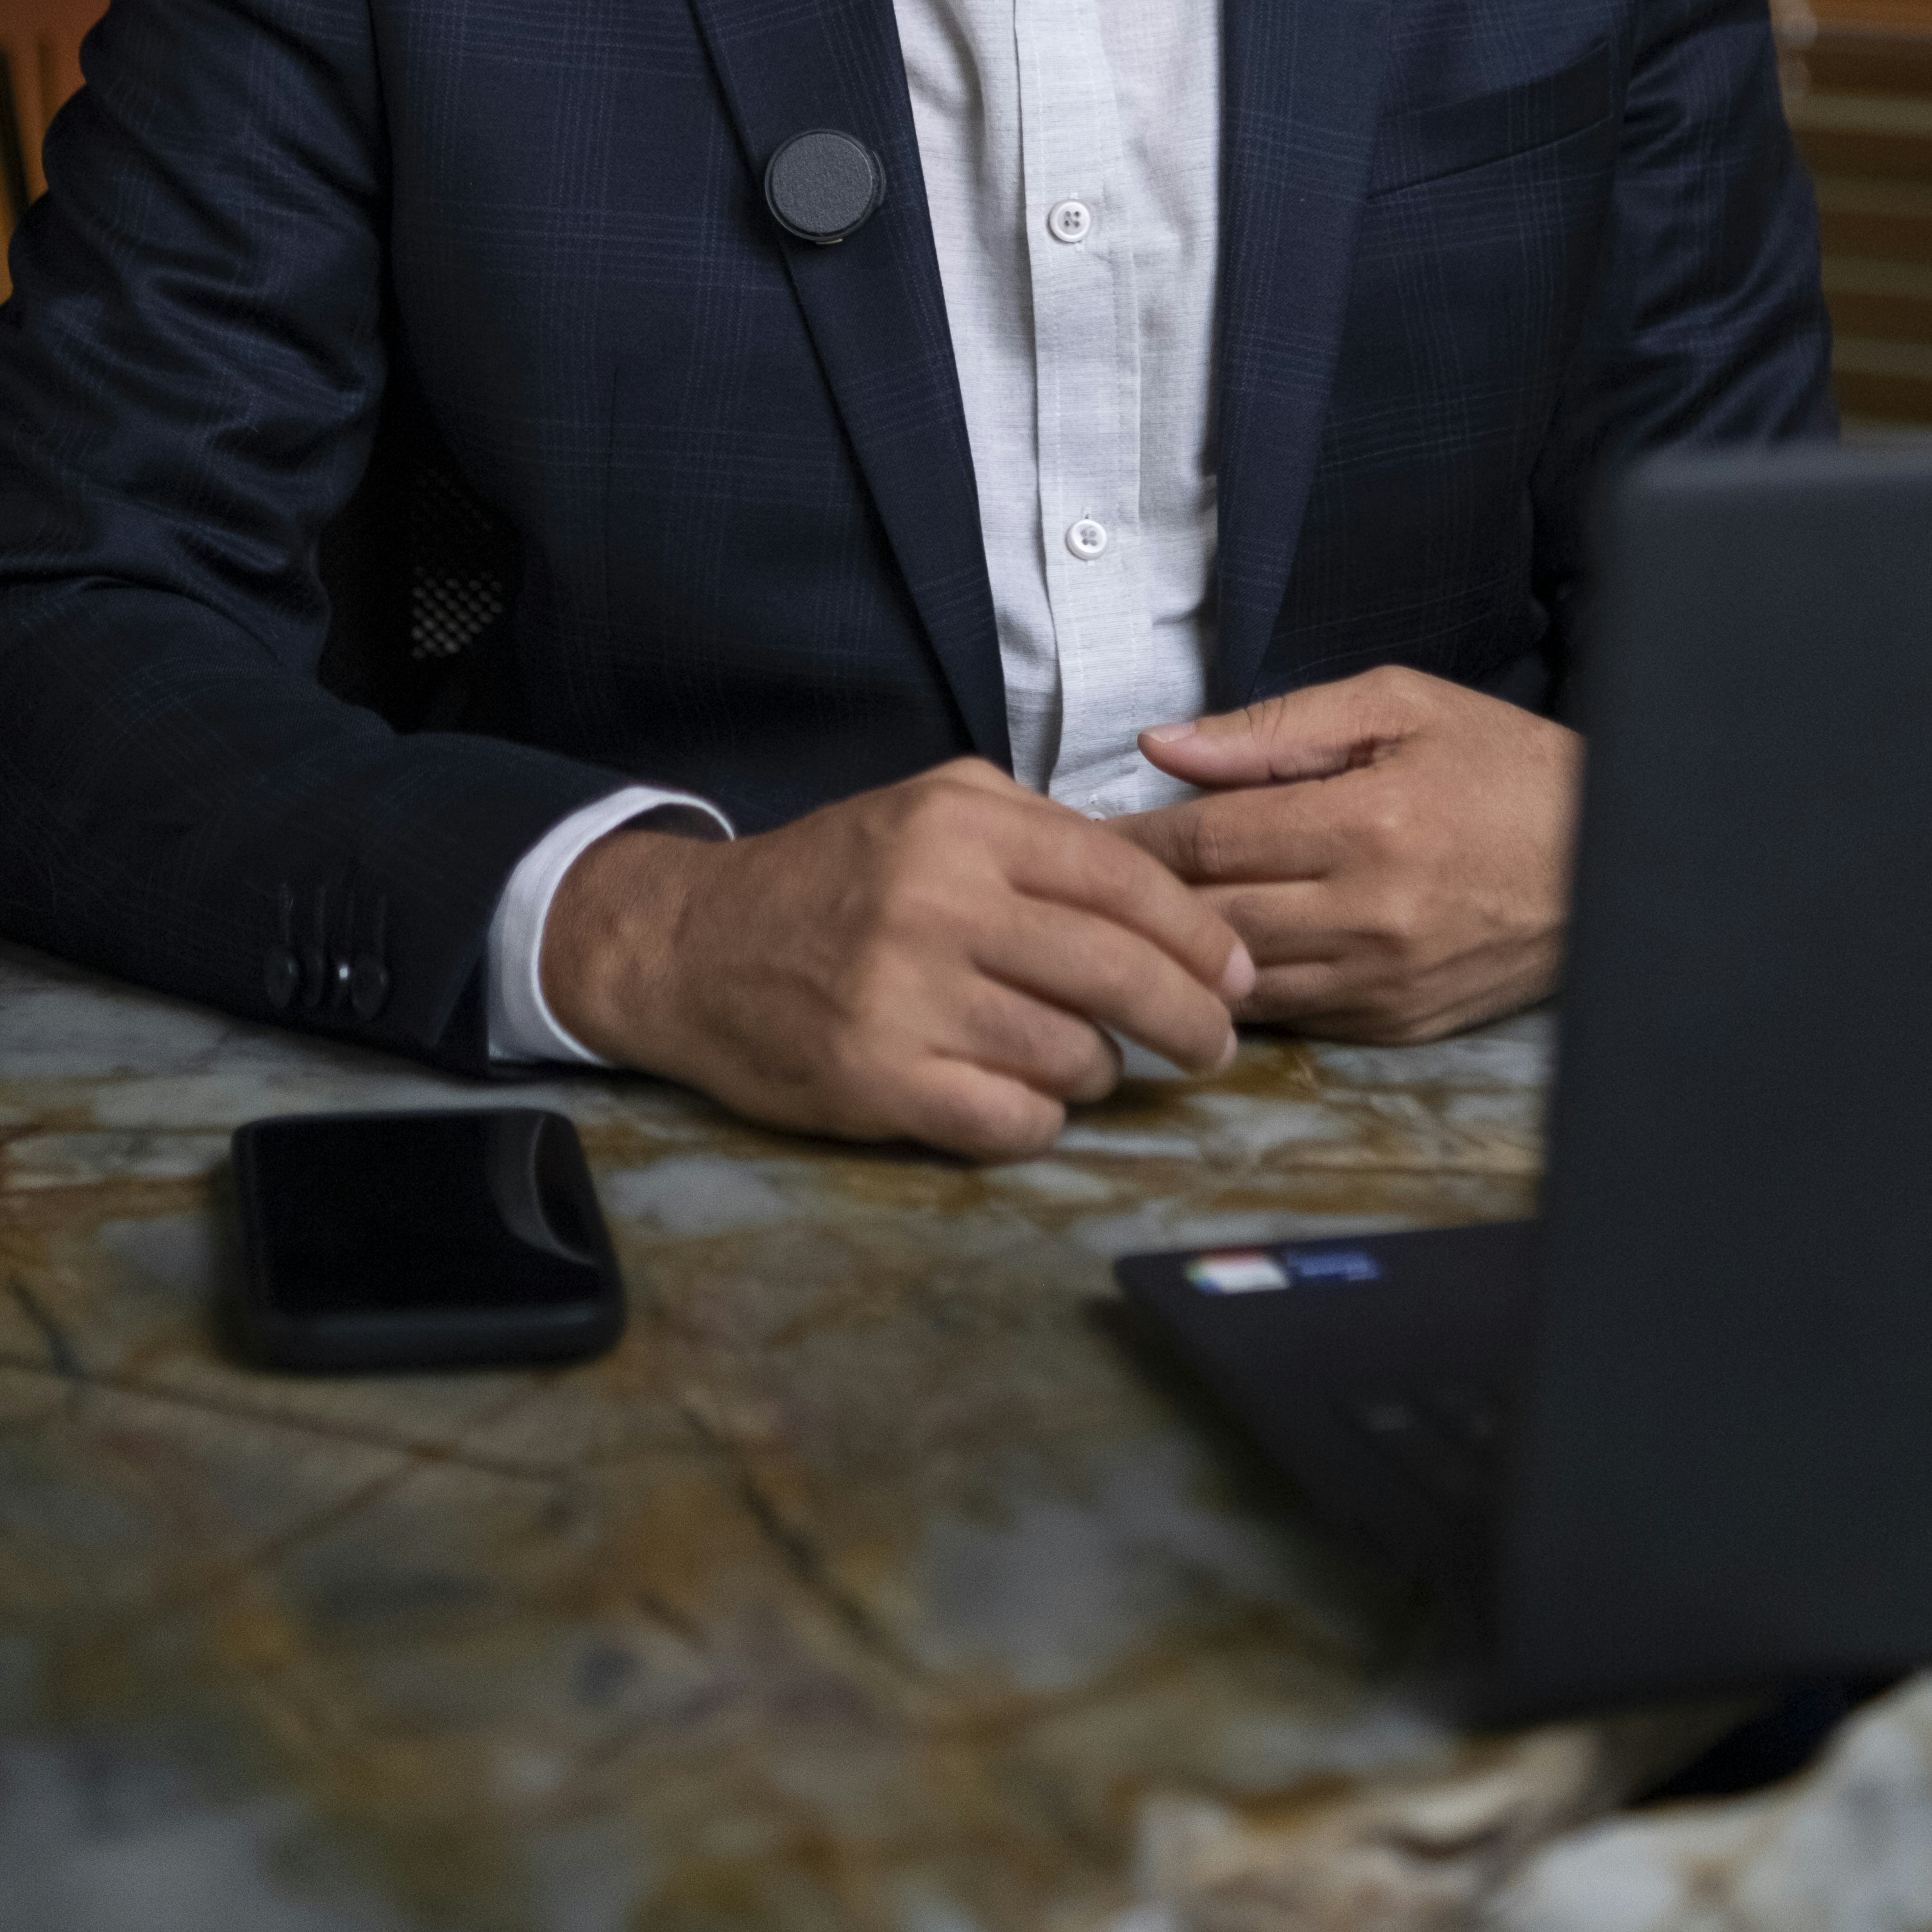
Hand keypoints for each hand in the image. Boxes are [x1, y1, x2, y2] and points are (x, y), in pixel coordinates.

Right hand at [539, 758, 1254, 1161]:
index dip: (1200, 937)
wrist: (693, 945)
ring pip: (1073, 1056)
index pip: (1125, 881)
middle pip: (1117, 972)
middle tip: (1215, 1046)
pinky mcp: (876, 1080)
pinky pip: (1013, 1121)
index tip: (1238, 975)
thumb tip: (1170, 903)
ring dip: (1099, 1070)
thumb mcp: (932, 811)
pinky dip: (1040, 1119)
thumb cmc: (833, 879)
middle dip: (1191, 1020)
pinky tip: (1024, 1098)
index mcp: (962, 823)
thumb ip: (1041, 837)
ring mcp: (904, 995)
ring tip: (1082, 1060)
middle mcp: (936, 901)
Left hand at [1113, 670, 1580, 1044]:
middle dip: (1133, 905)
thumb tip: (1165, 744)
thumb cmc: (1504, 765)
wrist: (1613, 853)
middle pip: (1207, 921)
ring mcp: (1386, 982)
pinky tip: (1201, 970)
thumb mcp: (1399, 705)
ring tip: (1120, 934)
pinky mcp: (1402, 1026)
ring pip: (1239, 984)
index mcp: (1366, 823)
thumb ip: (1275, 728)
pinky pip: (1293, 1020)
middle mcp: (1371, 914)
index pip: (1207, 841)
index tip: (1073, 834)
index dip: (1129, 839)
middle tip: (1072, 888)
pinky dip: (1241, 995)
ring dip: (1174, 961)